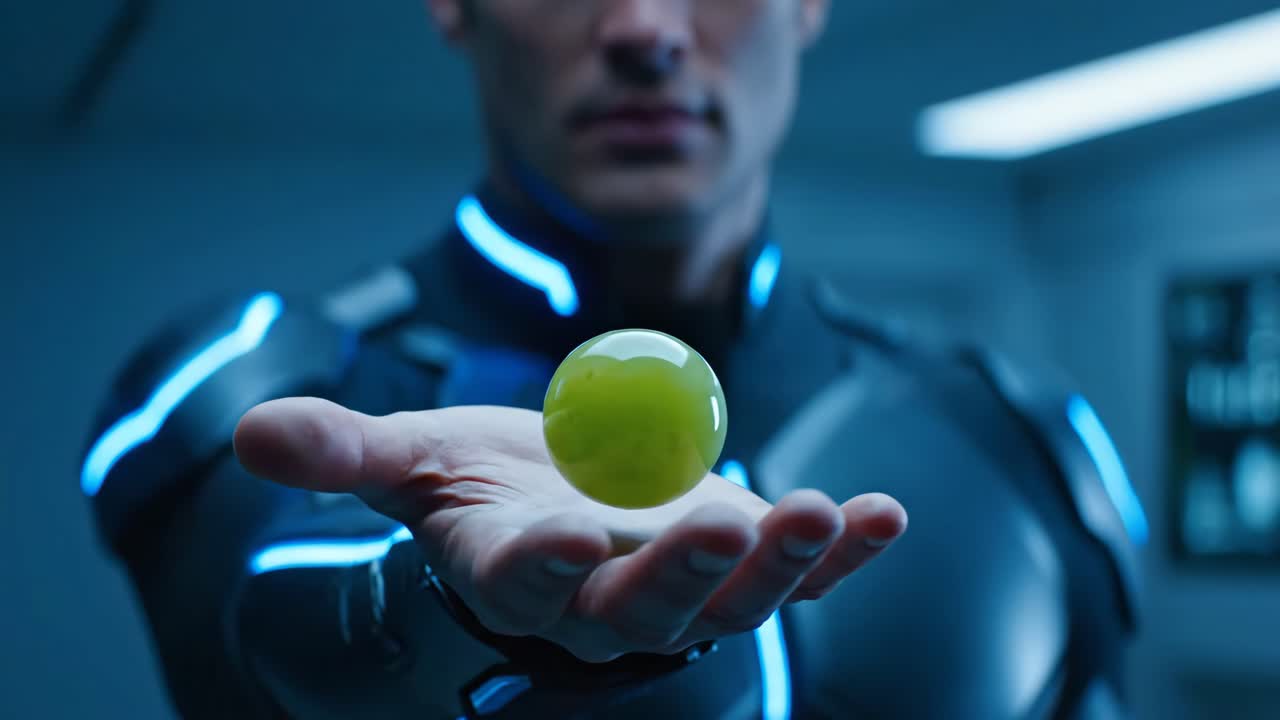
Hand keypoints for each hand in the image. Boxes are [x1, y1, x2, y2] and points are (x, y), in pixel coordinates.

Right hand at [234, 398, 906, 662]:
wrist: (564, 493)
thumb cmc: (484, 477)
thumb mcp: (417, 453)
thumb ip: (347, 451)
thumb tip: (252, 434)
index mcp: (520, 571)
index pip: (529, 581)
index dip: (546, 562)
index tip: (567, 535)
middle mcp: (605, 600)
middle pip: (646, 606)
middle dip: (684, 574)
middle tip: (721, 528)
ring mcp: (684, 590)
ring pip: (733, 598)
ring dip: (781, 563)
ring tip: (816, 512)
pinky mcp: (740, 565)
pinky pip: (799, 570)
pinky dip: (842, 550)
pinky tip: (882, 516)